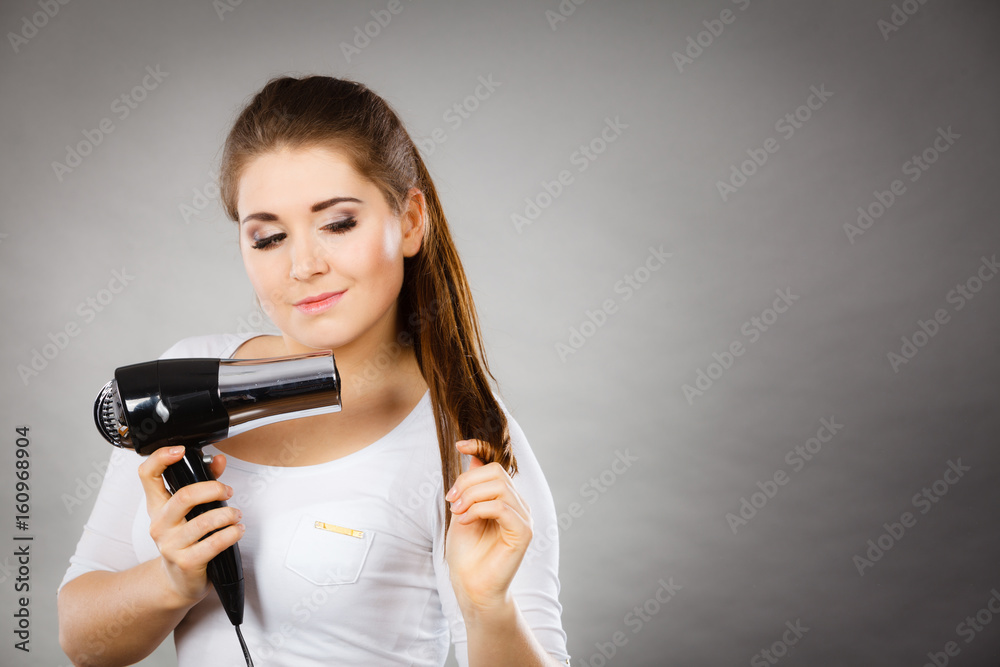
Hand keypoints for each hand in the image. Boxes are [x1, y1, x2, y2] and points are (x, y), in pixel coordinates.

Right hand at [137, 446, 243, 607]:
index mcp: (157, 506)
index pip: (147, 475)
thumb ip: (205, 482)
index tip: (180, 451)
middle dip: (213, 489)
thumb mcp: (190, 511)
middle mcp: (160, 524)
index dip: (160, 458)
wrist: (179, 581)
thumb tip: (219, 460)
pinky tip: (237, 531)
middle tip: (227, 491)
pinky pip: (214, 543)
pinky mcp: (186, 562)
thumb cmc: (187, 541)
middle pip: (184, 496)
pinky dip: (231, 534)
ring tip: (236, 516)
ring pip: (203, 521)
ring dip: (227, 515)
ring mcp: (171, 544)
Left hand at [445, 439, 532, 615]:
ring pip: (498, 487)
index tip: (460, 445)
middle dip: (467, 482)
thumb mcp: (462, 512)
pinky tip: (466, 521)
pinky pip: (502, 508)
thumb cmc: (466, 553)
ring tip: (457, 513)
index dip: (481, 448)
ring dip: (471, 497)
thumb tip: (474, 457)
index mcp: (504, 497)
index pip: (497, 464)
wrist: (471, 586)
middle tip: (451, 501)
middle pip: (495, 472)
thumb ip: (470, 487)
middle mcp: (517, 504)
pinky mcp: (523, 532)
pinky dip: (478, 510)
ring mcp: (523, 517)